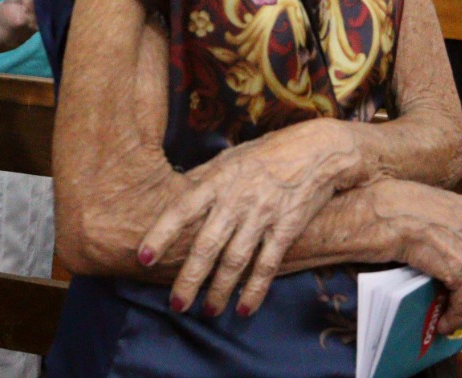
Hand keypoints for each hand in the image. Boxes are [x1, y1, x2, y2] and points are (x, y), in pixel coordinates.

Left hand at [139, 118, 365, 316]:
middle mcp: (237, 199)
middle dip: (190, 278)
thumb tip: (176, 200)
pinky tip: (244, 308)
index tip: (143, 258)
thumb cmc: (268, 153)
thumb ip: (204, 180)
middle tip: (176, 305)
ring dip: (220, 290)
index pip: (182, 209)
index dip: (161, 234)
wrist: (318, 151)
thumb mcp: (231, 157)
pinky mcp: (286, 228)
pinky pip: (267, 265)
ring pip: (235, 260)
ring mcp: (262, 215)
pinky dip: (255, 290)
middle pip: (207, 245)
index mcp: (218, 179)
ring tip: (208, 311)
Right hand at [373, 179, 461, 335]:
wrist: (372, 212)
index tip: (458, 284)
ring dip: (461, 307)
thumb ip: (441, 228)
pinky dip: (455, 317)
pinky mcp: (461, 267)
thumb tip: (441, 254)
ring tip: (446, 319)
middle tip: (452, 305)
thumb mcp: (425, 210)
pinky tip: (443, 324)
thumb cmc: (386, 207)